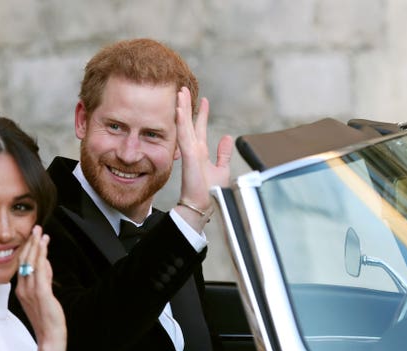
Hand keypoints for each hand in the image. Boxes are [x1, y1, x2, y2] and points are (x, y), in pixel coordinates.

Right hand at [15, 225, 66, 350]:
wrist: (50, 336)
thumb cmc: (47, 318)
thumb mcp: (43, 295)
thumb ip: (44, 278)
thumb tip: (46, 263)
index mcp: (21, 289)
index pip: (22, 264)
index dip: (27, 248)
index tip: (33, 236)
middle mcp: (23, 288)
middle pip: (24, 260)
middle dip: (31, 243)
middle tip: (36, 228)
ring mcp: (31, 291)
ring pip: (31, 263)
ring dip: (36, 246)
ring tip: (40, 232)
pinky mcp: (41, 294)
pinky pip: (40, 271)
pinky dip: (41, 257)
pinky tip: (44, 247)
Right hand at [174, 87, 232, 230]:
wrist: (203, 205)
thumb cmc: (210, 192)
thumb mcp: (221, 169)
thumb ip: (223, 153)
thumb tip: (227, 138)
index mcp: (200, 152)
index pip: (199, 128)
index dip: (201, 113)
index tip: (203, 100)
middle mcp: (193, 150)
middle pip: (189, 123)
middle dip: (186, 106)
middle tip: (184, 89)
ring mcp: (190, 152)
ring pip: (184, 125)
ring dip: (182, 108)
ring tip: (180, 92)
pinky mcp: (189, 156)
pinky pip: (184, 135)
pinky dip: (181, 122)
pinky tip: (179, 109)